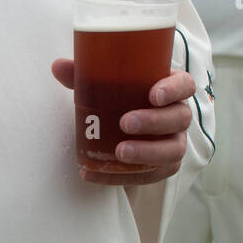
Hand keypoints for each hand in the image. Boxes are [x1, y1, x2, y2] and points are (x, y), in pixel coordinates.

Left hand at [51, 60, 194, 185]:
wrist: (125, 132)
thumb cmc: (121, 102)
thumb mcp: (106, 87)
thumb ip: (85, 76)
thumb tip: (58, 66)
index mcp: (170, 90)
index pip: (184, 85)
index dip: (174, 89)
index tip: (153, 94)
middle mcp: (178, 115)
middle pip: (180, 117)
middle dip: (155, 121)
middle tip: (126, 123)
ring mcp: (175, 141)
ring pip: (174, 149)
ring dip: (149, 151)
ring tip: (120, 151)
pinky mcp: (165, 166)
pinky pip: (153, 174)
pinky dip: (125, 177)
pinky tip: (96, 174)